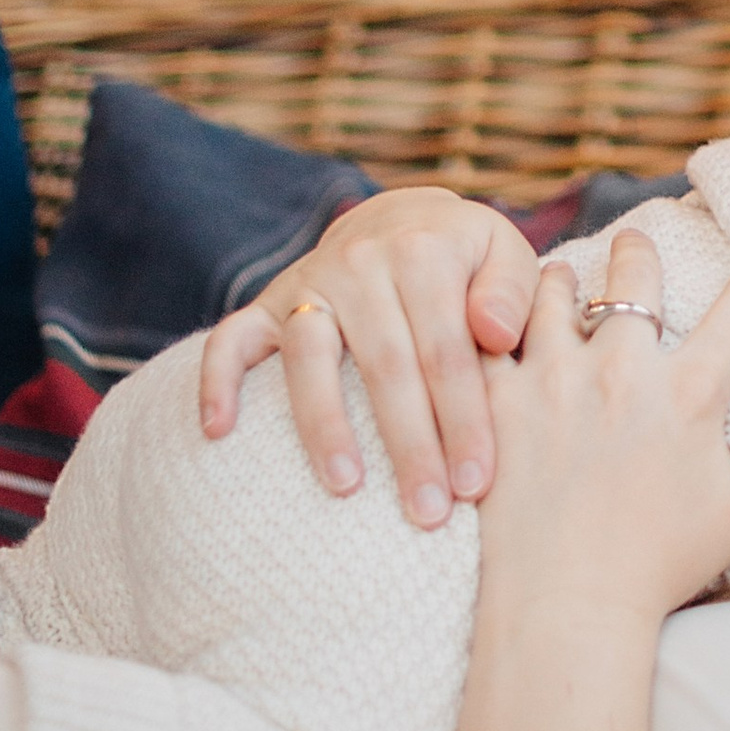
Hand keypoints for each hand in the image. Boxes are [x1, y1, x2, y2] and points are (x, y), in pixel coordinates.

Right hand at [199, 188, 540, 523]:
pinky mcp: (267, 303)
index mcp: (425, 253)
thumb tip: (498, 333)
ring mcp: (308, 284)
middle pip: (385, 365)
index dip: (463, 418)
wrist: (402, 219)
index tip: (477, 483)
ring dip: (324, 426)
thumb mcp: (506, 255)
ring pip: (309, 359)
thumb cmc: (468, 258)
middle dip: (408, 445)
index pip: (447, 350)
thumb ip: (511, 293)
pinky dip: (217, 381)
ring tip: (346, 488)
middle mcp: (362, 264)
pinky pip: (231, 339)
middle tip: (428, 511)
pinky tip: (217, 432)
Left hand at [476, 215, 729, 628]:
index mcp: (688, 396)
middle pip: (635, 271)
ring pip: (553, 288)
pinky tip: (488, 326)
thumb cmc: (658, 568)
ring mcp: (553, 382)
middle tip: (636, 249)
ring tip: (562, 286)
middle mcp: (622, 373)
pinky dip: (492, 323)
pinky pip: (488, 334)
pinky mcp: (495, 403)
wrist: (566, 611)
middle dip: (638, 251)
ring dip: (562, 281)